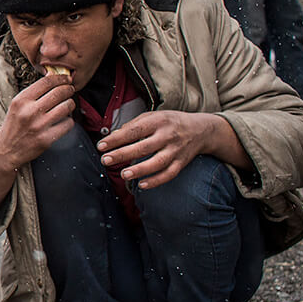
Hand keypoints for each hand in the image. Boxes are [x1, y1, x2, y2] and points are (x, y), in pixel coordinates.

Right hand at [0, 71, 76, 172]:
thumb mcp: (17, 106)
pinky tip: (64, 121)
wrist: (6, 150)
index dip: (60, 78)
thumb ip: (32, 94)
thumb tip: (52, 79)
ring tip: (68, 105)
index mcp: (21, 101)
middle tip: (70, 90)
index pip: (46, 82)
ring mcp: (39, 126)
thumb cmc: (13, 126)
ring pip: (66, 107)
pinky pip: (68, 124)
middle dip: (68, 89)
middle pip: (59, 92)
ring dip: (70, 104)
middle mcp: (30, 111)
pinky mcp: (46, 139)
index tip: (66, 79)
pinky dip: (68, 121)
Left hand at [96, 111, 220, 189]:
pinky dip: (156, 181)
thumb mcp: (153, 116)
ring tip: (123, 174)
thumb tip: (113, 136)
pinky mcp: (182, 163)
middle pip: (144, 147)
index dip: (117, 139)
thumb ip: (133, 125)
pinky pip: (169, 174)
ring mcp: (176, 150)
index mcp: (158, 121)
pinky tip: (141, 185)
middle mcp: (168, 135)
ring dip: (140, 170)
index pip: (134, 130)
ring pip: (158, 163)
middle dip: (123, 154)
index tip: (101, 146)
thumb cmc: (170, 122)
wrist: (201, 129)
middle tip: (105, 160)